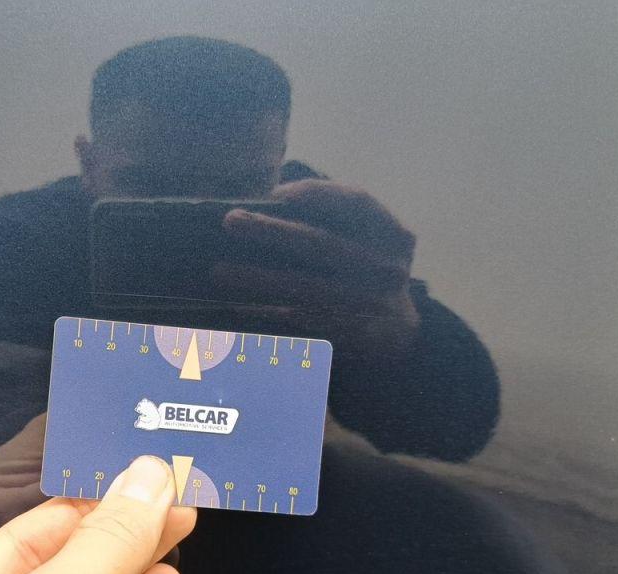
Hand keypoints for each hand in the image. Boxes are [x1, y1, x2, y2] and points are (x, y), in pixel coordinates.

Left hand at [221, 179, 419, 349]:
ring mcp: (370, 305)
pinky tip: (238, 306)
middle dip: (272, 231)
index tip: (278, 193)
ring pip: (305, 287)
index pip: (358, 202)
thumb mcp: (368, 242)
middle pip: (321, 244)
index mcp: (392, 236)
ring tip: (218, 271)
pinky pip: (301, 321)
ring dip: (258, 279)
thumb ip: (334, 221)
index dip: (319, 193)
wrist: (399, 334)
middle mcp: (386, 268)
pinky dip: (268, 313)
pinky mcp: (352, 336)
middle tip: (230, 220)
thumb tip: (265, 204)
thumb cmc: (365, 273)